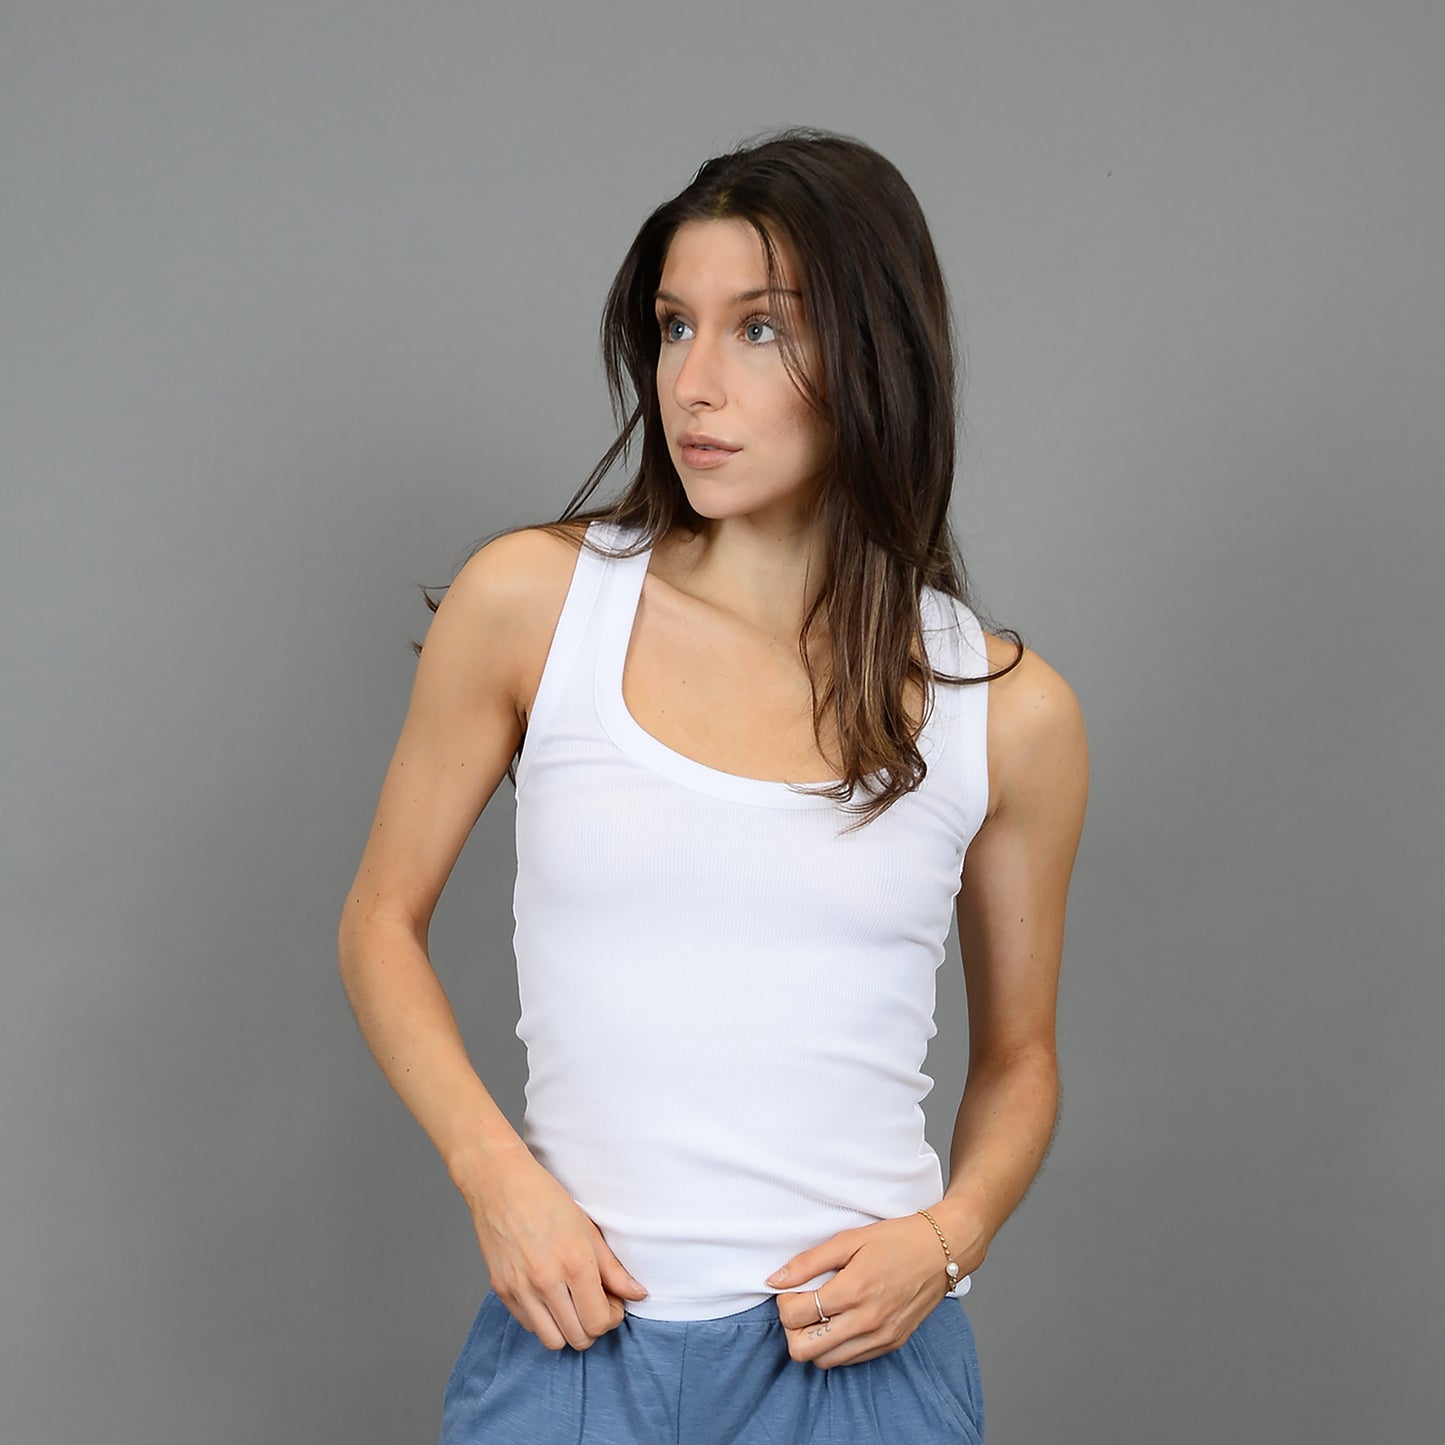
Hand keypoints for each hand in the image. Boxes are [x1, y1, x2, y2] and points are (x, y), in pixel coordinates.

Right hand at [455, 1143, 647, 1351]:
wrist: (501, 1185)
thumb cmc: (547, 1200)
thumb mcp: (589, 1230)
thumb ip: (614, 1270)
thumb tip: (638, 1294)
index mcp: (575, 1264)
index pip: (599, 1322)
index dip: (612, 1317)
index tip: (613, 1303)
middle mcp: (547, 1282)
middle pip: (579, 1338)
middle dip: (593, 1326)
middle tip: (595, 1303)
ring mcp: (521, 1290)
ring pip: (553, 1341)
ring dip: (568, 1329)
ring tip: (572, 1304)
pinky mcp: (502, 1291)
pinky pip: (530, 1326)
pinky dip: (544, 1320)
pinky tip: (550, 1297)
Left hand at [766, 1212, 976, 1368]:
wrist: (942, 1250)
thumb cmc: (896, 1240)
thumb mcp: (849, 1240)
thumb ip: (808, 1262)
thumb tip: (775, 1280)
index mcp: (852, 1291)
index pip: (794, 1316)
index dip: (783, 1303)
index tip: (791, 1289)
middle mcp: (866, 1322)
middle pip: (803, 1350)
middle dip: (792, 1329)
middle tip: (802, 1305)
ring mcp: (880, 1338)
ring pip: (825, 1362)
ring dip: (813, 1341)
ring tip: (821, 1313)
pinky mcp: (891, 1344)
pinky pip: (850, 1360)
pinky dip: (837, 1346)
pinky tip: (841, 1320)